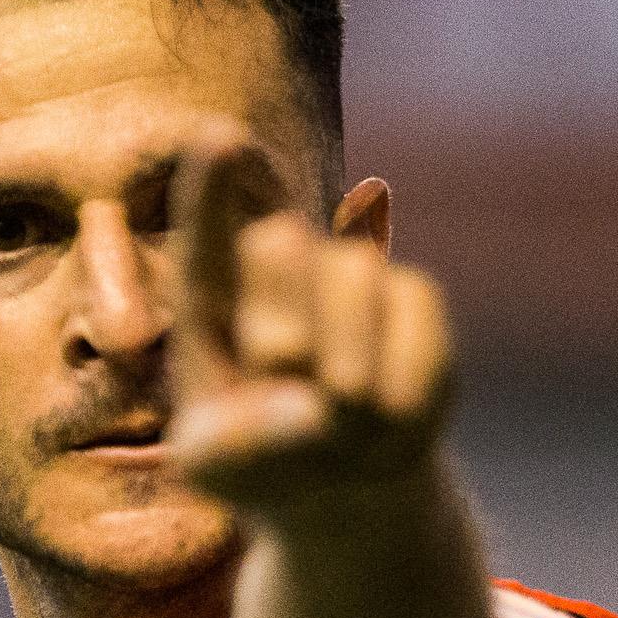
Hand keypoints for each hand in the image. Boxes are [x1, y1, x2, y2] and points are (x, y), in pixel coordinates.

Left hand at [164, 146, 452, 519]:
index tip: (220, 138)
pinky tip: (386, 415)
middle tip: (280, 386)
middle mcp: (276, 262)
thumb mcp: (217, 468)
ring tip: (335, 416)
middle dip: (278, 327)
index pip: (205, 230)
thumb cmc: (256, 461)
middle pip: (275, 244)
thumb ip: (240, 444)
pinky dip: (399, 385)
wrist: (338, 479)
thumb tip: (318, 412)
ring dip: (343, 366)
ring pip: (351, 273)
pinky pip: (413, 313)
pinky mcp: (412, 296)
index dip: (212, 186)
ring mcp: (346, 272)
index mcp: (208, 296)